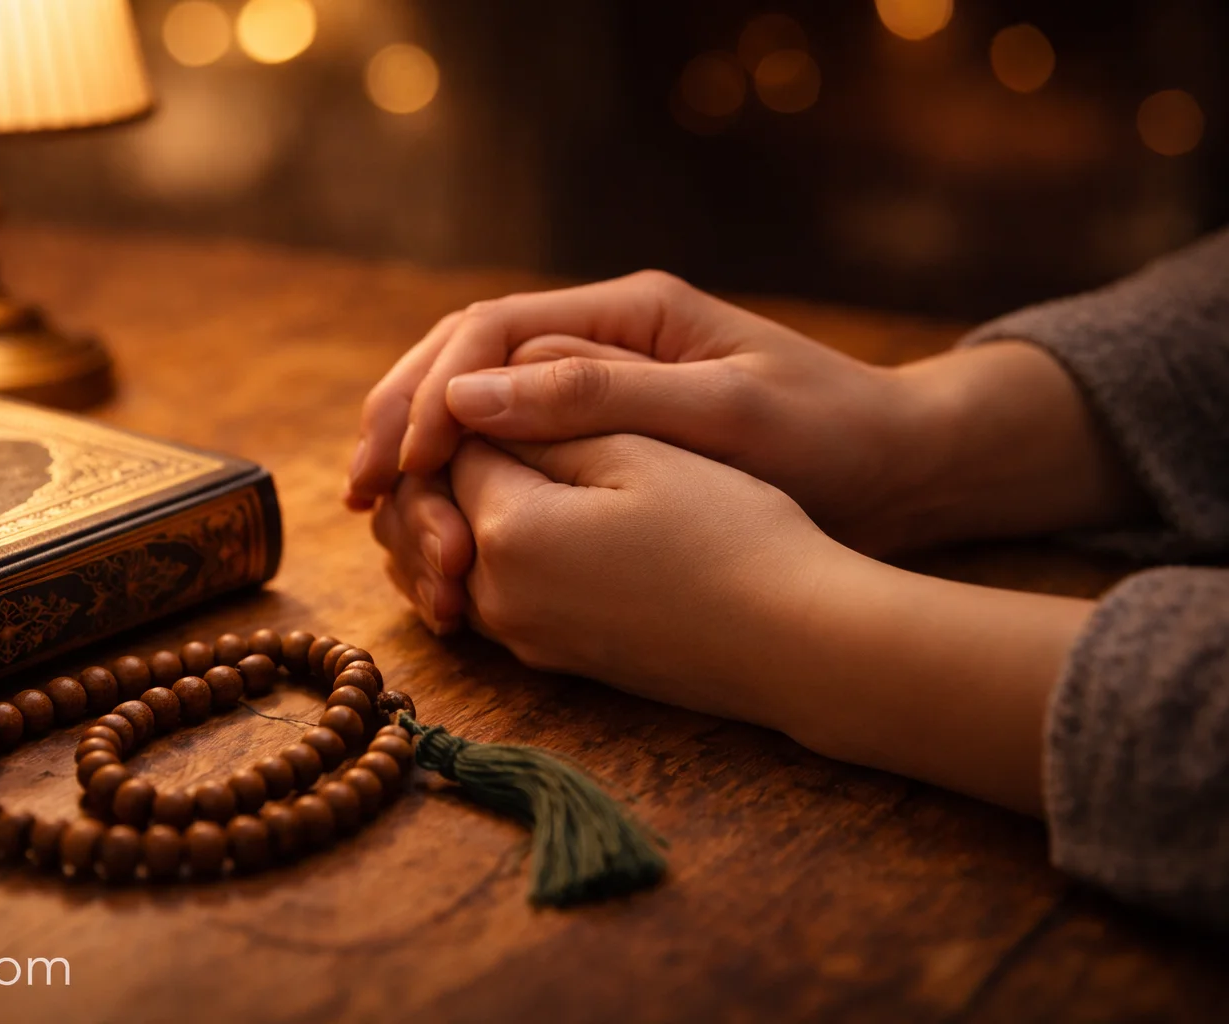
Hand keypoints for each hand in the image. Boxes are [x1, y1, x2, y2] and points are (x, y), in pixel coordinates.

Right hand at [347, 271, 930, 551]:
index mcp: (628, 313)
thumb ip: (601, 395)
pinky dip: (469, 479)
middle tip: (358, 487)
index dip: (431, 395)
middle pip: (466, 356)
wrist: (902, 468)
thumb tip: (467, 396)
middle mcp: (604, 338)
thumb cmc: (833, 436)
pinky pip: (514, 444)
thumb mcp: (727, 412)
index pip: (491, 331)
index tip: (399, 466)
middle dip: (404, 416)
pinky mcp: (609, 433)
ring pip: (479, 400)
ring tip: (379, 506)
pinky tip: (443, 523)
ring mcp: (604, 384)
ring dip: (423, 448)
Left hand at [437, 432, 838, 725]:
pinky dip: (482, 551)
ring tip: (498, 447)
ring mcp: (524, 638)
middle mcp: (497, 596)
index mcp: (508, 531)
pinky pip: (486, 595)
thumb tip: (466, 392)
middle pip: (434, 508)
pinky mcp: (553, 659)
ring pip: (452, 557)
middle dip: (446, 454)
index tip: (512, 368)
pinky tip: (519, 515)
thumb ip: (545, 416)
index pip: (449, 446)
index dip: (473, 400)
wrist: (798, 643)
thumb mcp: (644, 449)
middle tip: (487, 403)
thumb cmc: (734, 534)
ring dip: (458, 503)